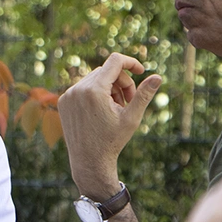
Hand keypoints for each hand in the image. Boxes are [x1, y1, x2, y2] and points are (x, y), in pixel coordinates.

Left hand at [58, 53, 162, 196]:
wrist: (89, 161)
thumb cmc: (112, 140)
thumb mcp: (131, 118)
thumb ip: (143, 95)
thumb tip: (157, 77)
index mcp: (95, 90)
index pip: (115, 61)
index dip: (131, 63)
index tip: (141, 71)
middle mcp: (78, 89)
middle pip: (106, 71)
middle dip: (121, 82)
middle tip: (128, 101)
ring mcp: (68, 95)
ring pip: (95, 79)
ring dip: (109, 88)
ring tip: (115, 108)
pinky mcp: (63, 102)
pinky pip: (82, 88)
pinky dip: (95, 94)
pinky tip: (101, 112)